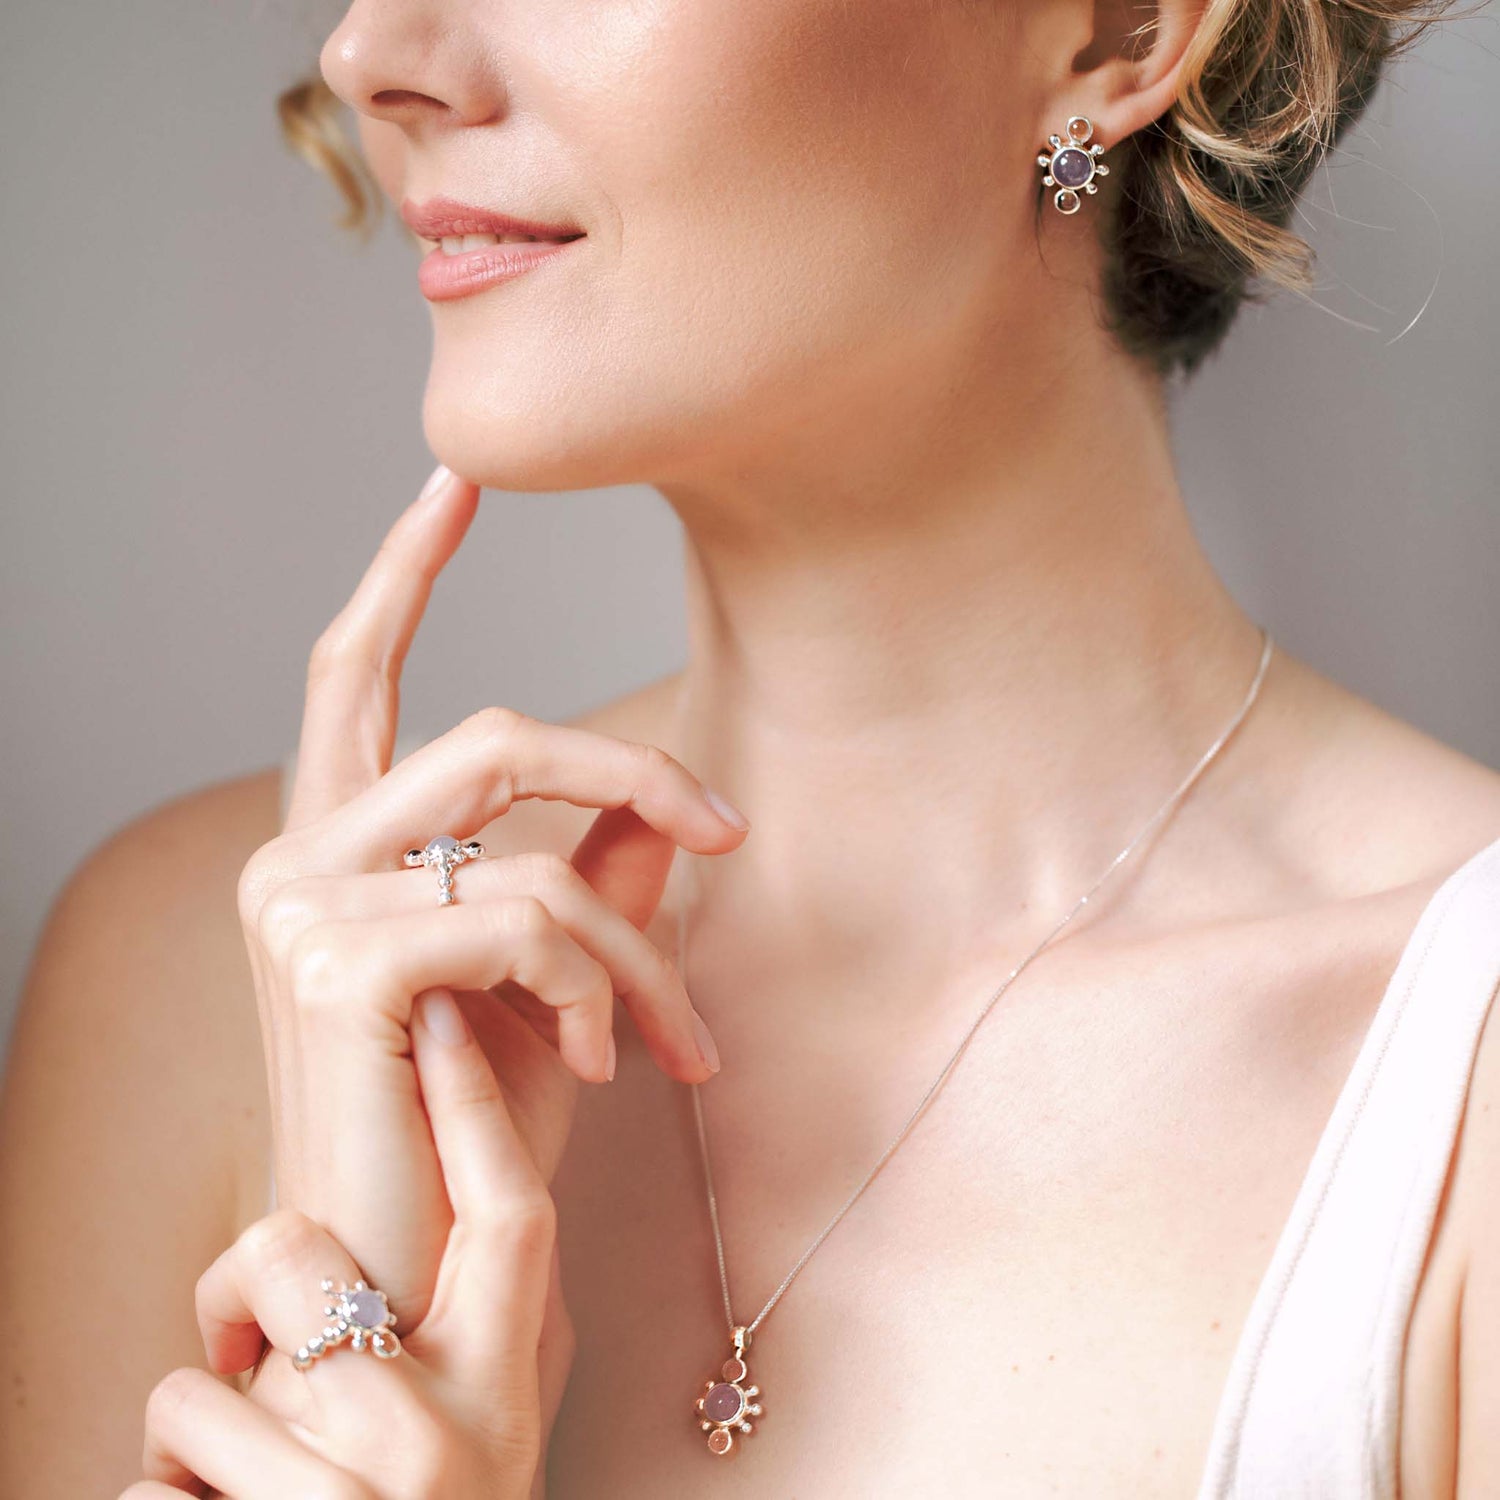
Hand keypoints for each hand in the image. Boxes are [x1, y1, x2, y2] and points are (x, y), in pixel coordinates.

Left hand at [124, 988, 559, 1498]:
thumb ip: (459, 1326)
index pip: (509, 1214)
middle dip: (250, 1277)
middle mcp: (454, 1441)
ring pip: (203, 1384)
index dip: (475, 1103)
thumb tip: (413, 1220)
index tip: (439, 999)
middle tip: (254, 1350)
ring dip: (196, 1433)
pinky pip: (149, 1485)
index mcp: (508, 1389)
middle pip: (308, 1261)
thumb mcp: (470, 1428)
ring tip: (242, 1492)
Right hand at [231, 464, 747, 1436]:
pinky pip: (524, 916)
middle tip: (725, 830)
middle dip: (627, 768)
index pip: (356, 678)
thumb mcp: (553, 985)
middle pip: (488, 734)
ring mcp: (301, 908)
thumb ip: (592, 877)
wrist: (415, 1270)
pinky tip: (611, 1068)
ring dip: (637, 946)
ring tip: (675, 1041)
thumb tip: (661, 797)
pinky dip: (600, 987)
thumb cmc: (473, 1132)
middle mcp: (293, 861)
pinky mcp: (339, 964)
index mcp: (333, 849)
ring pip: (527, 842)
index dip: (402, 571)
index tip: (456, 481)